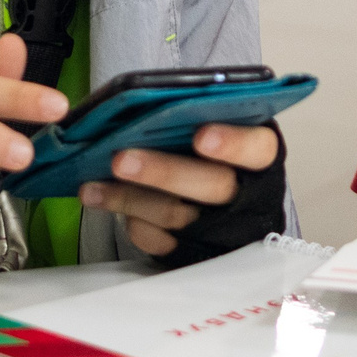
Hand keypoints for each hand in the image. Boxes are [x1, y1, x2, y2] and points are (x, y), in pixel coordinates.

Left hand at [81, 124, 280, 258]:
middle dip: (163, 172)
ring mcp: (221, 229)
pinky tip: (106, 201)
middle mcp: (247, 194)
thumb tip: (152, 103)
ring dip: (129, 197)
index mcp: (261, 156)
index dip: (233, 143)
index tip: (202, 136)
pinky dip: (131, 221)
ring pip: (177, 215)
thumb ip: (204, 117)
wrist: (232, 214)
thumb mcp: (227, 131)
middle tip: (121, 159)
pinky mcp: (195, 253)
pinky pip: (160, 241)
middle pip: (212, 185)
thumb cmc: (220, 157)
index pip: (258, 148)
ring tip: (94, 184)